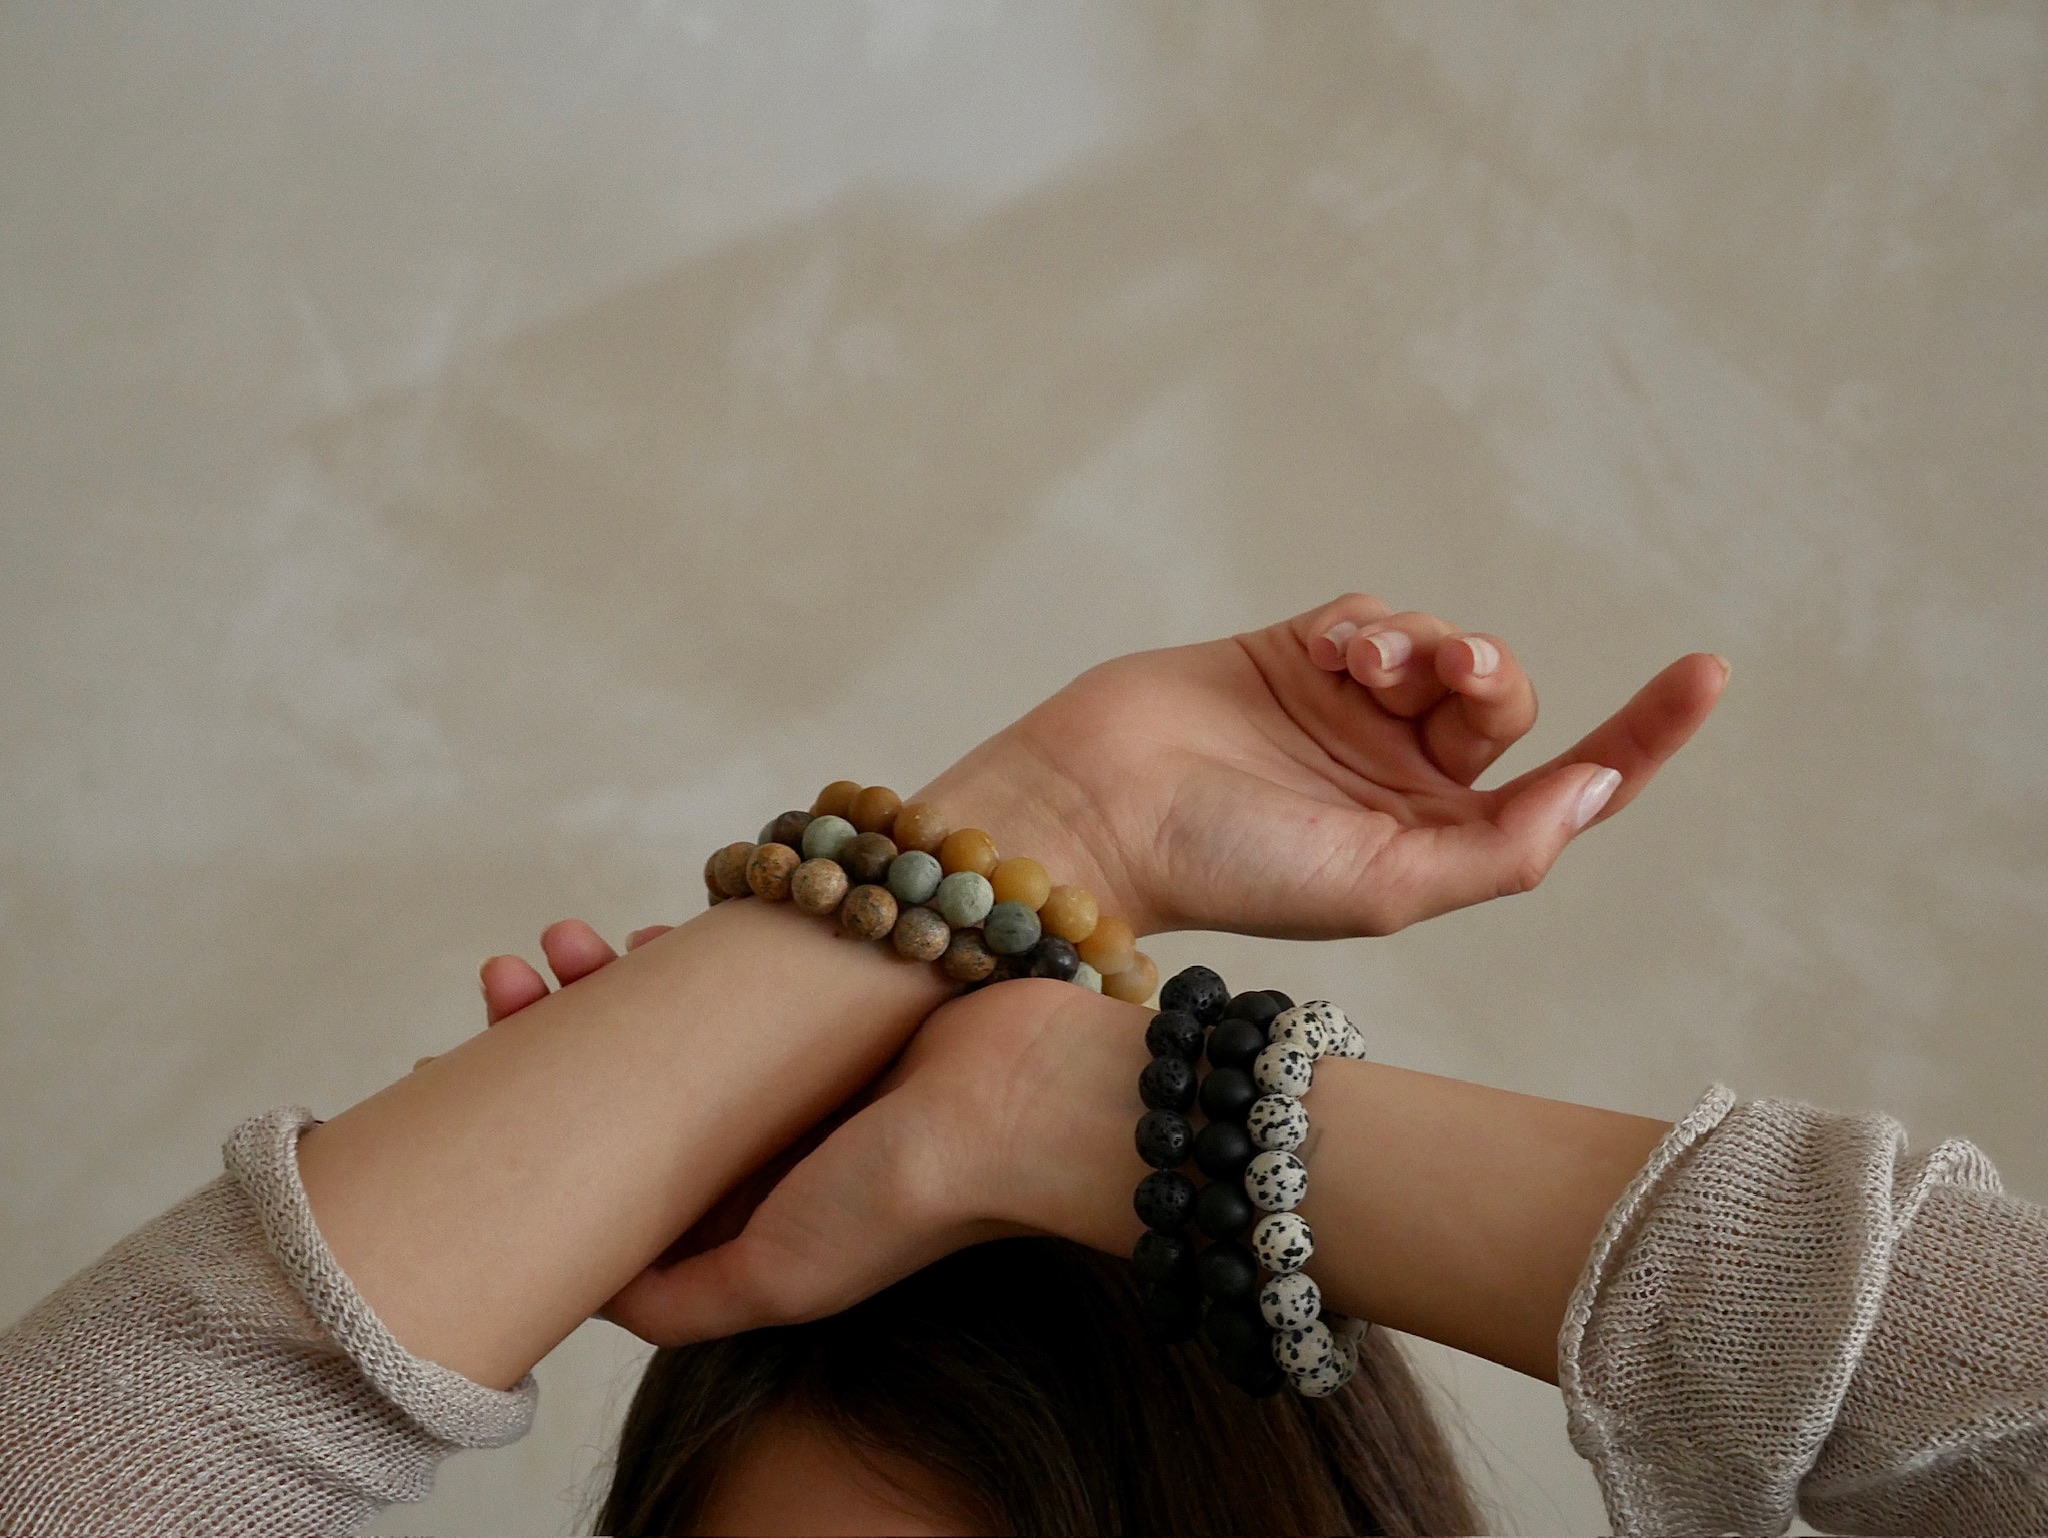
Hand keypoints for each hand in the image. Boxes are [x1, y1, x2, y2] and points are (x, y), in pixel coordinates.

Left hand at [475, 921, 859, 1324]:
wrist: (1010, 1108)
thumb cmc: (890, 1204)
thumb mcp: (772, 1283)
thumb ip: (674, 1301)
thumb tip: (585, 1285)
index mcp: (733, 1217)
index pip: (608, 1172)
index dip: (534, 1129)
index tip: (464, 1074)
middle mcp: (749, 1146)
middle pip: (624, 1087)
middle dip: (552, 1029)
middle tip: (505, 980)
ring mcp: (785, 1073)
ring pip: (667, 1025)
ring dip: (604, 980)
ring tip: (563, 941)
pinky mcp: (822, 1007)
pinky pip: (733, 977)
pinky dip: (686, 955)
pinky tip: (651, 937)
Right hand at [923, 595, 1726, 937]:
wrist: (1099, 809)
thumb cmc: (1230, 868)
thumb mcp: (1385, 882)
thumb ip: (1501, 845)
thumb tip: (1603, 790)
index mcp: (1430, 846)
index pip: (1564, 790)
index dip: (1641, 736)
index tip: (1705, 672)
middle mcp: (1398, 781)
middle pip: (1506, 706)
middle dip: (1489, 678)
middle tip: (1448, 672)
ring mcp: (1348, 717)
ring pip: (1444, 651)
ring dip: (1426, 645)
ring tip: (1362, 665)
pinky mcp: (1296, 656)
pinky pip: (1378, 617)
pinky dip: (1373, 626)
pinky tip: (1325, 654)